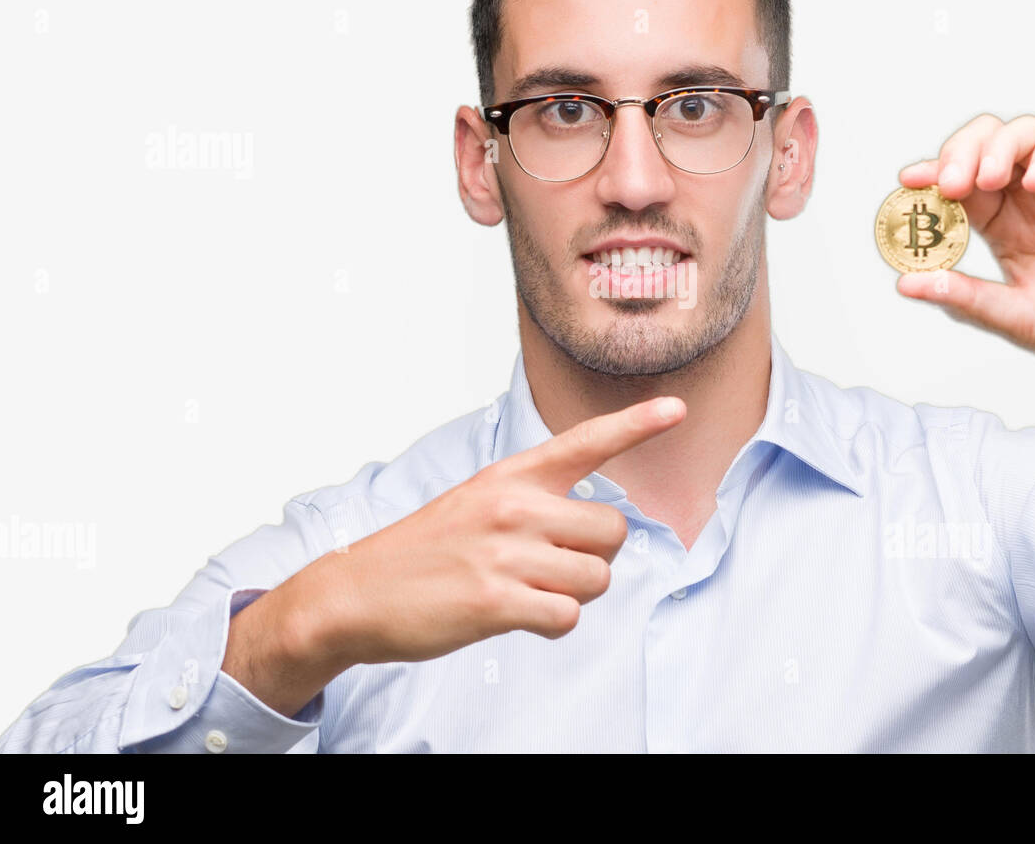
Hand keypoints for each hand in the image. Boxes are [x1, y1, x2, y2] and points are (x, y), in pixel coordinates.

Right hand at [291, 395, 685, 668]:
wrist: (356, 593)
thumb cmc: (425, 551)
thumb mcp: (477, 501)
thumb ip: (535, 503)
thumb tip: (597, 529)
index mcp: (511, 476)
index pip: (586, 442)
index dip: (637, 425)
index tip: (677, 410)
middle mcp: (514, 506)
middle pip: (613, 532)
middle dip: (596, 557)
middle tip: (554, 567)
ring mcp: (505, 553)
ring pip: (596, 578)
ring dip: (573, 595)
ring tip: (529, 591)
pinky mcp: (495, 601)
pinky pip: (567, 616)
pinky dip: (553, 624)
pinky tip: (519, 615)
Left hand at [895, 113, 1034, 420]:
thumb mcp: (1016, 319)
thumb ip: (966, 297)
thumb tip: (905, 284)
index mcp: (1003, 230)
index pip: (958, 188)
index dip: (932, 178)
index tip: (909, 182)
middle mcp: (1032, 203)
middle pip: (986, 148)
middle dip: (961, 153)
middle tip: (950, 182)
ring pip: (1028, 136)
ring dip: (999, 147)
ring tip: (988, 180)